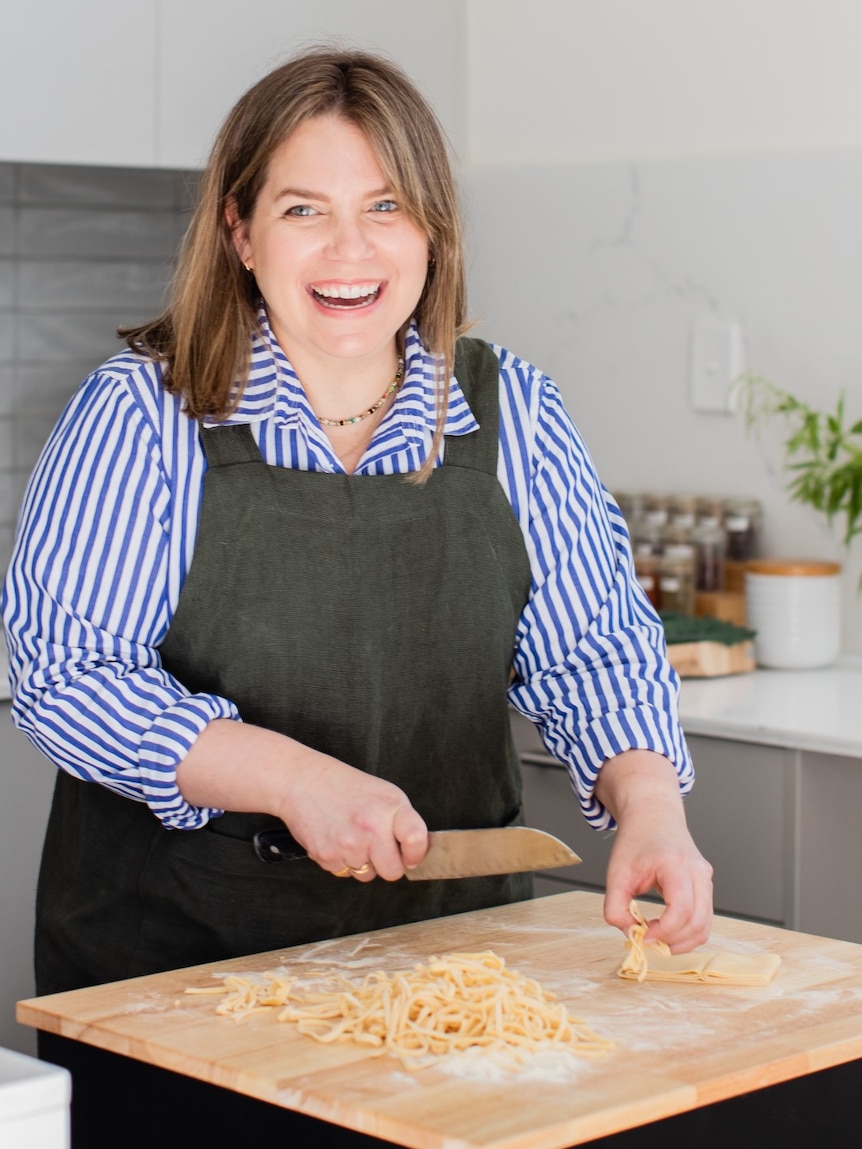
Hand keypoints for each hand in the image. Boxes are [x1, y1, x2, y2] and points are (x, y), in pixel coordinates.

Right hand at [176, 719, 427, 881]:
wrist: (301, 782)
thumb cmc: (342, 785)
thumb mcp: (382, 792)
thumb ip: (402, 821)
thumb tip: (416, 850)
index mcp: (390, 808)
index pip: (417, 841)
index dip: (416, 853)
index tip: (412, 854)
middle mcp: (371, 828)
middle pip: (393, 872)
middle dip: (387, 863)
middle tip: (377, 845)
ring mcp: (349, 846)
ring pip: (367, 875)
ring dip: (362, 862)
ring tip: (351, 835)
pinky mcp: (328, 858)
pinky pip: (345, 873)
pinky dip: (342, 861)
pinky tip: (336, 838)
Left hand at [594, 749, 713, 952]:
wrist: (653, 816)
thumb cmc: (636, 841)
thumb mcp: (616, 873)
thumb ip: (615, 907)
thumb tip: (630, 934)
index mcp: (677, 865)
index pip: (681, 910)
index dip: (663, 931)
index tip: (643, 936)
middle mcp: (698, 872)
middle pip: (698, 923)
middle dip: (673, 942)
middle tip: (648, 942)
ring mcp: (706, 879)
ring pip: (705, 925)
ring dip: (682, 942)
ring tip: (656, 939)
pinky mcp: (706, 885)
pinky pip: (704, 918)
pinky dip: (688, 932)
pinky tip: (666, 931)